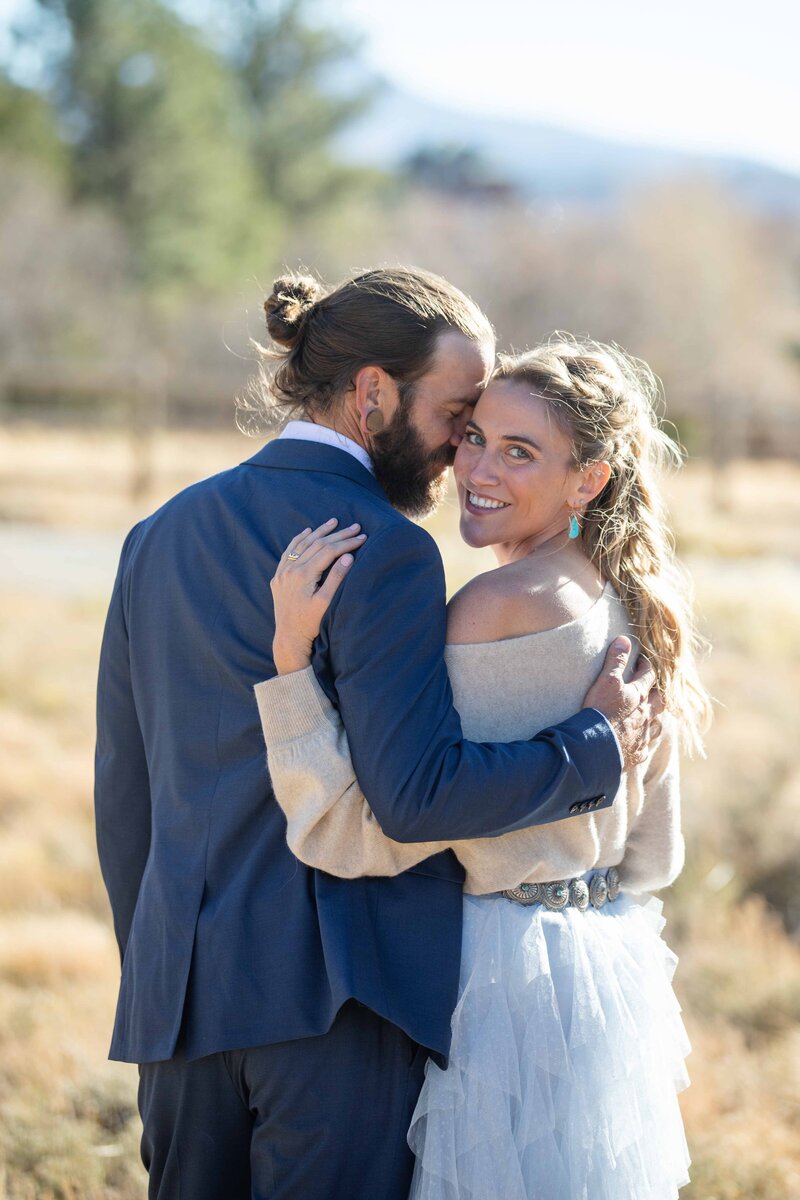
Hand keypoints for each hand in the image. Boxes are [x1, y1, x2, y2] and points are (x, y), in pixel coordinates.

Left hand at [271, 519, 366, 673]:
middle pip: (317, 545)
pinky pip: (288, 552)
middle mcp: (290, 570)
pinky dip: (298, 540)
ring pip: (302, 544)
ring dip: (319, 532)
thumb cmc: (310, 623)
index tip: (362, 537)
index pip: (328, 551)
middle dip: (338, 535)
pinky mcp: (278, 577)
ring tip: (334, 521)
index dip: (347, 543)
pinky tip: (307, 531)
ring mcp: (282, 573)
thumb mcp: (326, 602)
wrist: (288, 638)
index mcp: (303, 575)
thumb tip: (348, 556)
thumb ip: (336, 578)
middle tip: (355, 526)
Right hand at [582, 637, 664, 769]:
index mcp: (639, 696)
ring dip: (654, 718)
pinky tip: (637, 743)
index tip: (642, 661)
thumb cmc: (601, 712)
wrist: (595, 747)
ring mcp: (642, 736)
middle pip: (660, 701)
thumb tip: (624, 639)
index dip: (646, 666)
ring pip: (657, 725)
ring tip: (649, 716)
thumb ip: (616, 660)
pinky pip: (644, 747)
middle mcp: (646, 716)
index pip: (649, 676)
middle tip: (652, 688)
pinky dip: (642, 742)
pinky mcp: (636, 754)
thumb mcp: (606, 681)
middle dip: (658, 692)